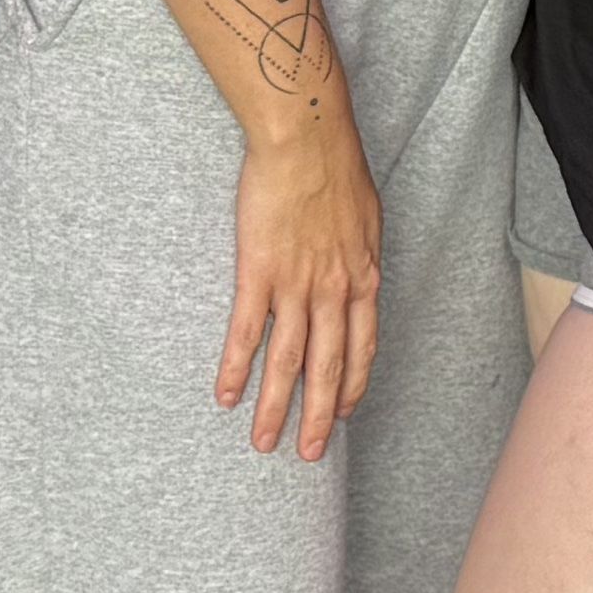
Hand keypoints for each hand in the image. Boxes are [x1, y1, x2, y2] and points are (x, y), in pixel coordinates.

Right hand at [218, 107, 382, 459]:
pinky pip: (246, 331)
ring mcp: (296, 285)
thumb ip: (361, 254)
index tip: (342, 413)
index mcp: (364, 278)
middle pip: (326, 367)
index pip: (361, 348)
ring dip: (276, 406)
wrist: (306, 138)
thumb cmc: (337, 167)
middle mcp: (335, 291)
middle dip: (317, 416)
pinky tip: (225, 394)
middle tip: (308, 453)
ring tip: (264, 441)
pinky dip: (235, 367)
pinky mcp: (258, 273)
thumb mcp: (367, 217)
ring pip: (287, 361)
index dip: (351, 385)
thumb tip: (360, 274)